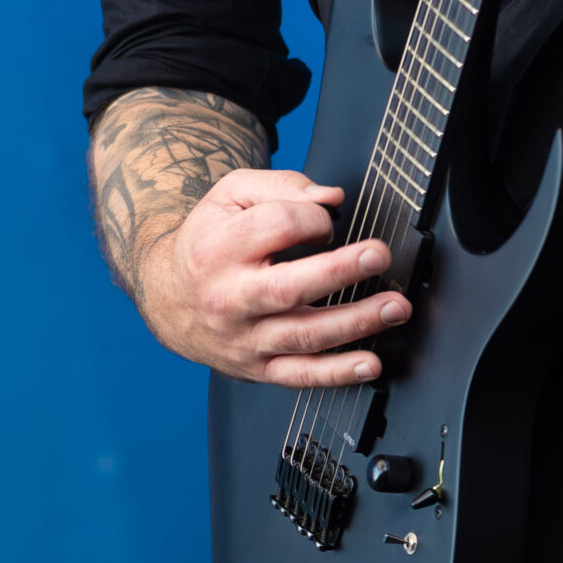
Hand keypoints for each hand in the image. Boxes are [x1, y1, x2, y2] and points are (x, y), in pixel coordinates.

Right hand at [138, 168, 410, 386]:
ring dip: (355, 323)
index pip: (274, 226)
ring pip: (302, 335)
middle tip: (378, 256)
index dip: (312, 217)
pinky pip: (300, 376)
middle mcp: (228, 298)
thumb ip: (282, 186)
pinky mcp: (258, 368)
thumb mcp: (230, 197)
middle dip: (339, 270)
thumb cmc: (208, 242)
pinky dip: (338, 374)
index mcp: (218, 248)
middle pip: (287, 286)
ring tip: (394, 308)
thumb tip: (331, 198)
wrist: (168, 300)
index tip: (326, 219)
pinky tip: (370, 364)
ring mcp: (244, 339)